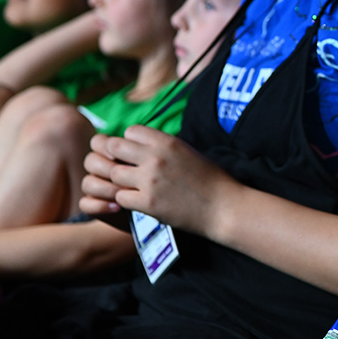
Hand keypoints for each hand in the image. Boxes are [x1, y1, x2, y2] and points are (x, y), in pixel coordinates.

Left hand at [81, 125, 232, 233]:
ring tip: (133, 186)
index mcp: (167, 141)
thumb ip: (163, 145)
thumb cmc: (210, 179)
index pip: (130, 131)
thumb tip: (140, 143)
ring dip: (120, 181)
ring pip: (113, 174)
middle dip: (117, 158)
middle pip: (114, 148)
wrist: (223, 207)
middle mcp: (156, 157)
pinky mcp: (148, 203)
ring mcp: (150, 181)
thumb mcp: (188, 151)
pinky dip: (126, 200)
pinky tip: (139, 201)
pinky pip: (120, 197)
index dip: (130, 142)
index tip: (136, 153)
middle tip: (126, 168)